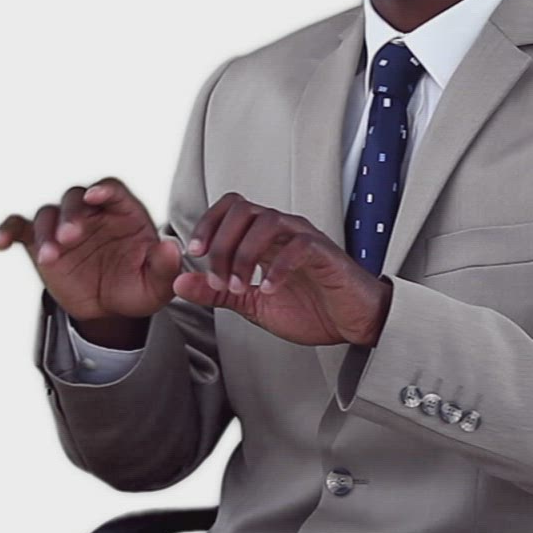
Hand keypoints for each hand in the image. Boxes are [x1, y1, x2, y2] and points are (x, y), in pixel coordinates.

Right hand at [0, 178, 179, 323]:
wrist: (109, 308)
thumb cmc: (136, 288)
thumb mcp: (157, 286)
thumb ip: (165, 267)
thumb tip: (169, 248)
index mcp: (123, 212)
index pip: (112, 189)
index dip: (104, 190)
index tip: (97, 197)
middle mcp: (91, 213)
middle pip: (76, 198)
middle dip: (72, 214)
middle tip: (71, 236)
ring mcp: (63, 226)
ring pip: (48, 214)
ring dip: (46, 230)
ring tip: (50, 257)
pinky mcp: (39, 242)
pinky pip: (19, 228)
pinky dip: (7, 230)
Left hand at [177, 192, 391, 347]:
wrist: (353, 323)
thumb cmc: (311, 308)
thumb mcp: (251, 304)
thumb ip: (216, 292)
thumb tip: (179, 282)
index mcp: (265, 237)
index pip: (231, 208)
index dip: (207, 224)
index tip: (193, 254)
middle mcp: (284, 230)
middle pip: (243, 209)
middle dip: (220, 242)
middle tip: (214, 277)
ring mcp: (305, 238)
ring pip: (267, 221)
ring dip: (243, 254)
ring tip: (237, 285)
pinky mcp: (325, 255)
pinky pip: (298, 247)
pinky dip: (277, 267)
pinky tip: (267, 289)